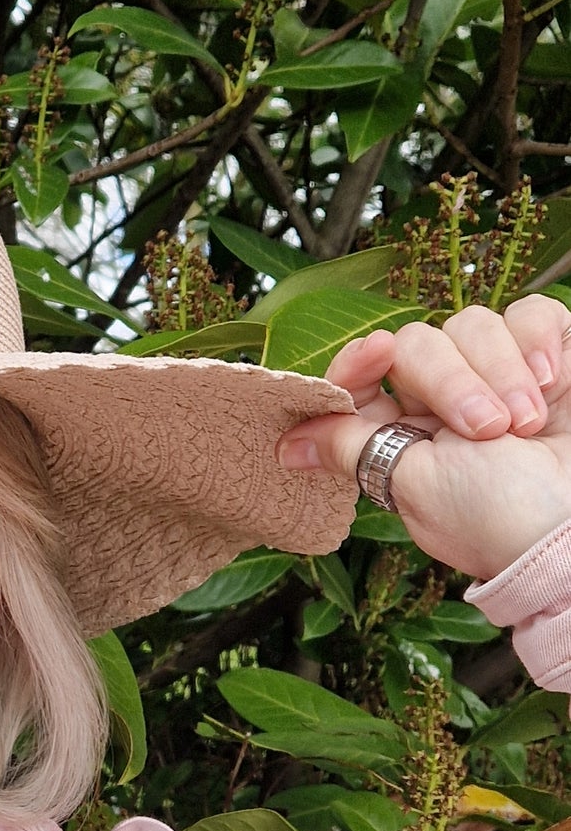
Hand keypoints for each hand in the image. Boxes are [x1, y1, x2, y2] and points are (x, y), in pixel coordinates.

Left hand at [278, 295, 570, 579]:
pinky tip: (552, 384)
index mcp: (401, 433)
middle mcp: (445, 399)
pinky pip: (529, 313)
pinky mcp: (550, 355)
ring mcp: (499, 374)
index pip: (363, 375)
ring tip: (526, 424)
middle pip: (417, 344)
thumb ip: (352, 448)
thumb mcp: (413, 482)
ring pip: (472, 324)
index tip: (377, 354)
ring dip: (500, 372)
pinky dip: (538, 342)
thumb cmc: (498, 517)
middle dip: (450, 382)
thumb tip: (286, 446)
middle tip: (486, 430)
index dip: (359, 360)